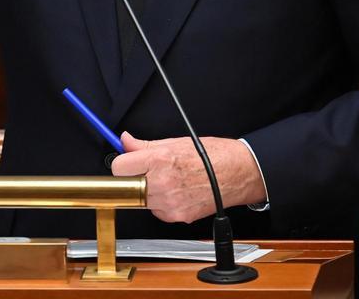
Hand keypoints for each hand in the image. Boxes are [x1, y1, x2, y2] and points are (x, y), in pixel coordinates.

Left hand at [110, 132, 266, 223]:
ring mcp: (169, 203)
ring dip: (147, 192)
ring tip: (166, 180)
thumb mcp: (176, 142)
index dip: (122, 164)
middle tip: (144, 172)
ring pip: (141, 201)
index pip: (119, 167)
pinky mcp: (177, 216)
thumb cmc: (213, 155)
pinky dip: (161, 204)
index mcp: (160, 160)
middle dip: (132, 179)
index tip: (126, 163)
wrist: (239, 173)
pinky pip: (157, 211)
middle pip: (126, 187)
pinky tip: (176, 192)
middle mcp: (162, 184)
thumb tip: (126, 141)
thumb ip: (145, 145)